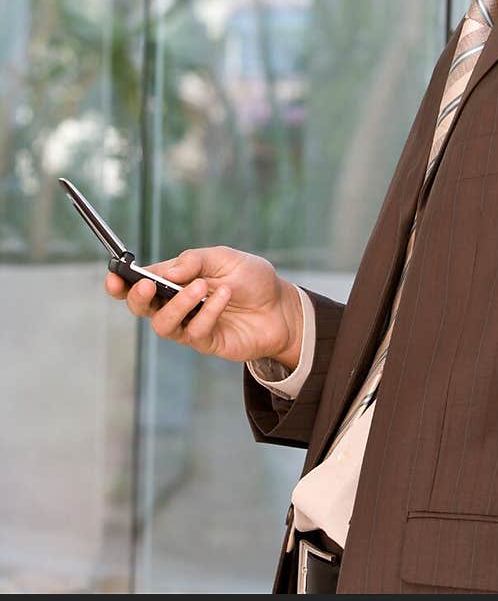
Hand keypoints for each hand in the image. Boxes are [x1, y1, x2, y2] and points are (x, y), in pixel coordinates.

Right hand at [104, 246, 302, 367]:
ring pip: (163, 325)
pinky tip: (225, 297)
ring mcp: (189, 326)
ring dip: (178, 304)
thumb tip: (167, 270)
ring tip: (201, 286)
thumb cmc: (250, 279)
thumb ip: (195, 260)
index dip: (121, 283)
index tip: (113, 277)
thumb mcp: (224, 257)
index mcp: (174, 280)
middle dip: (138, 298)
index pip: (138, 283)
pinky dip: (208, 311)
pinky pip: (196, 331)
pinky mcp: (206, 342)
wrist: (281, 306)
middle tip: (149, 285)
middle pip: (142, 309)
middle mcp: (176, 305)